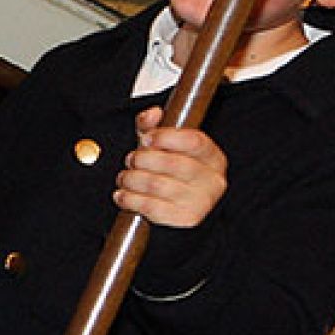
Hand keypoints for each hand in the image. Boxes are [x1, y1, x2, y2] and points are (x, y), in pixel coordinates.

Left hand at [114, 107, 226, 227]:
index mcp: (212, 157)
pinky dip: (130, 199)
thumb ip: (154, 126)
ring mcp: (200, 202)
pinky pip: (150, 207)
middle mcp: (211, 180)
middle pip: (172, 163)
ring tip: (125, 177)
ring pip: (156, 185)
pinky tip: (123, 194)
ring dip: (132, 179)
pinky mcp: (184, 219)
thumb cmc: (174, 172)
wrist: (179, 207)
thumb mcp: (165, 146)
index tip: (146, 138)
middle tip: (131, 159)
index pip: (194, 141)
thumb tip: (151, 114)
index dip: (166, 137)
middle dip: (143, 159)